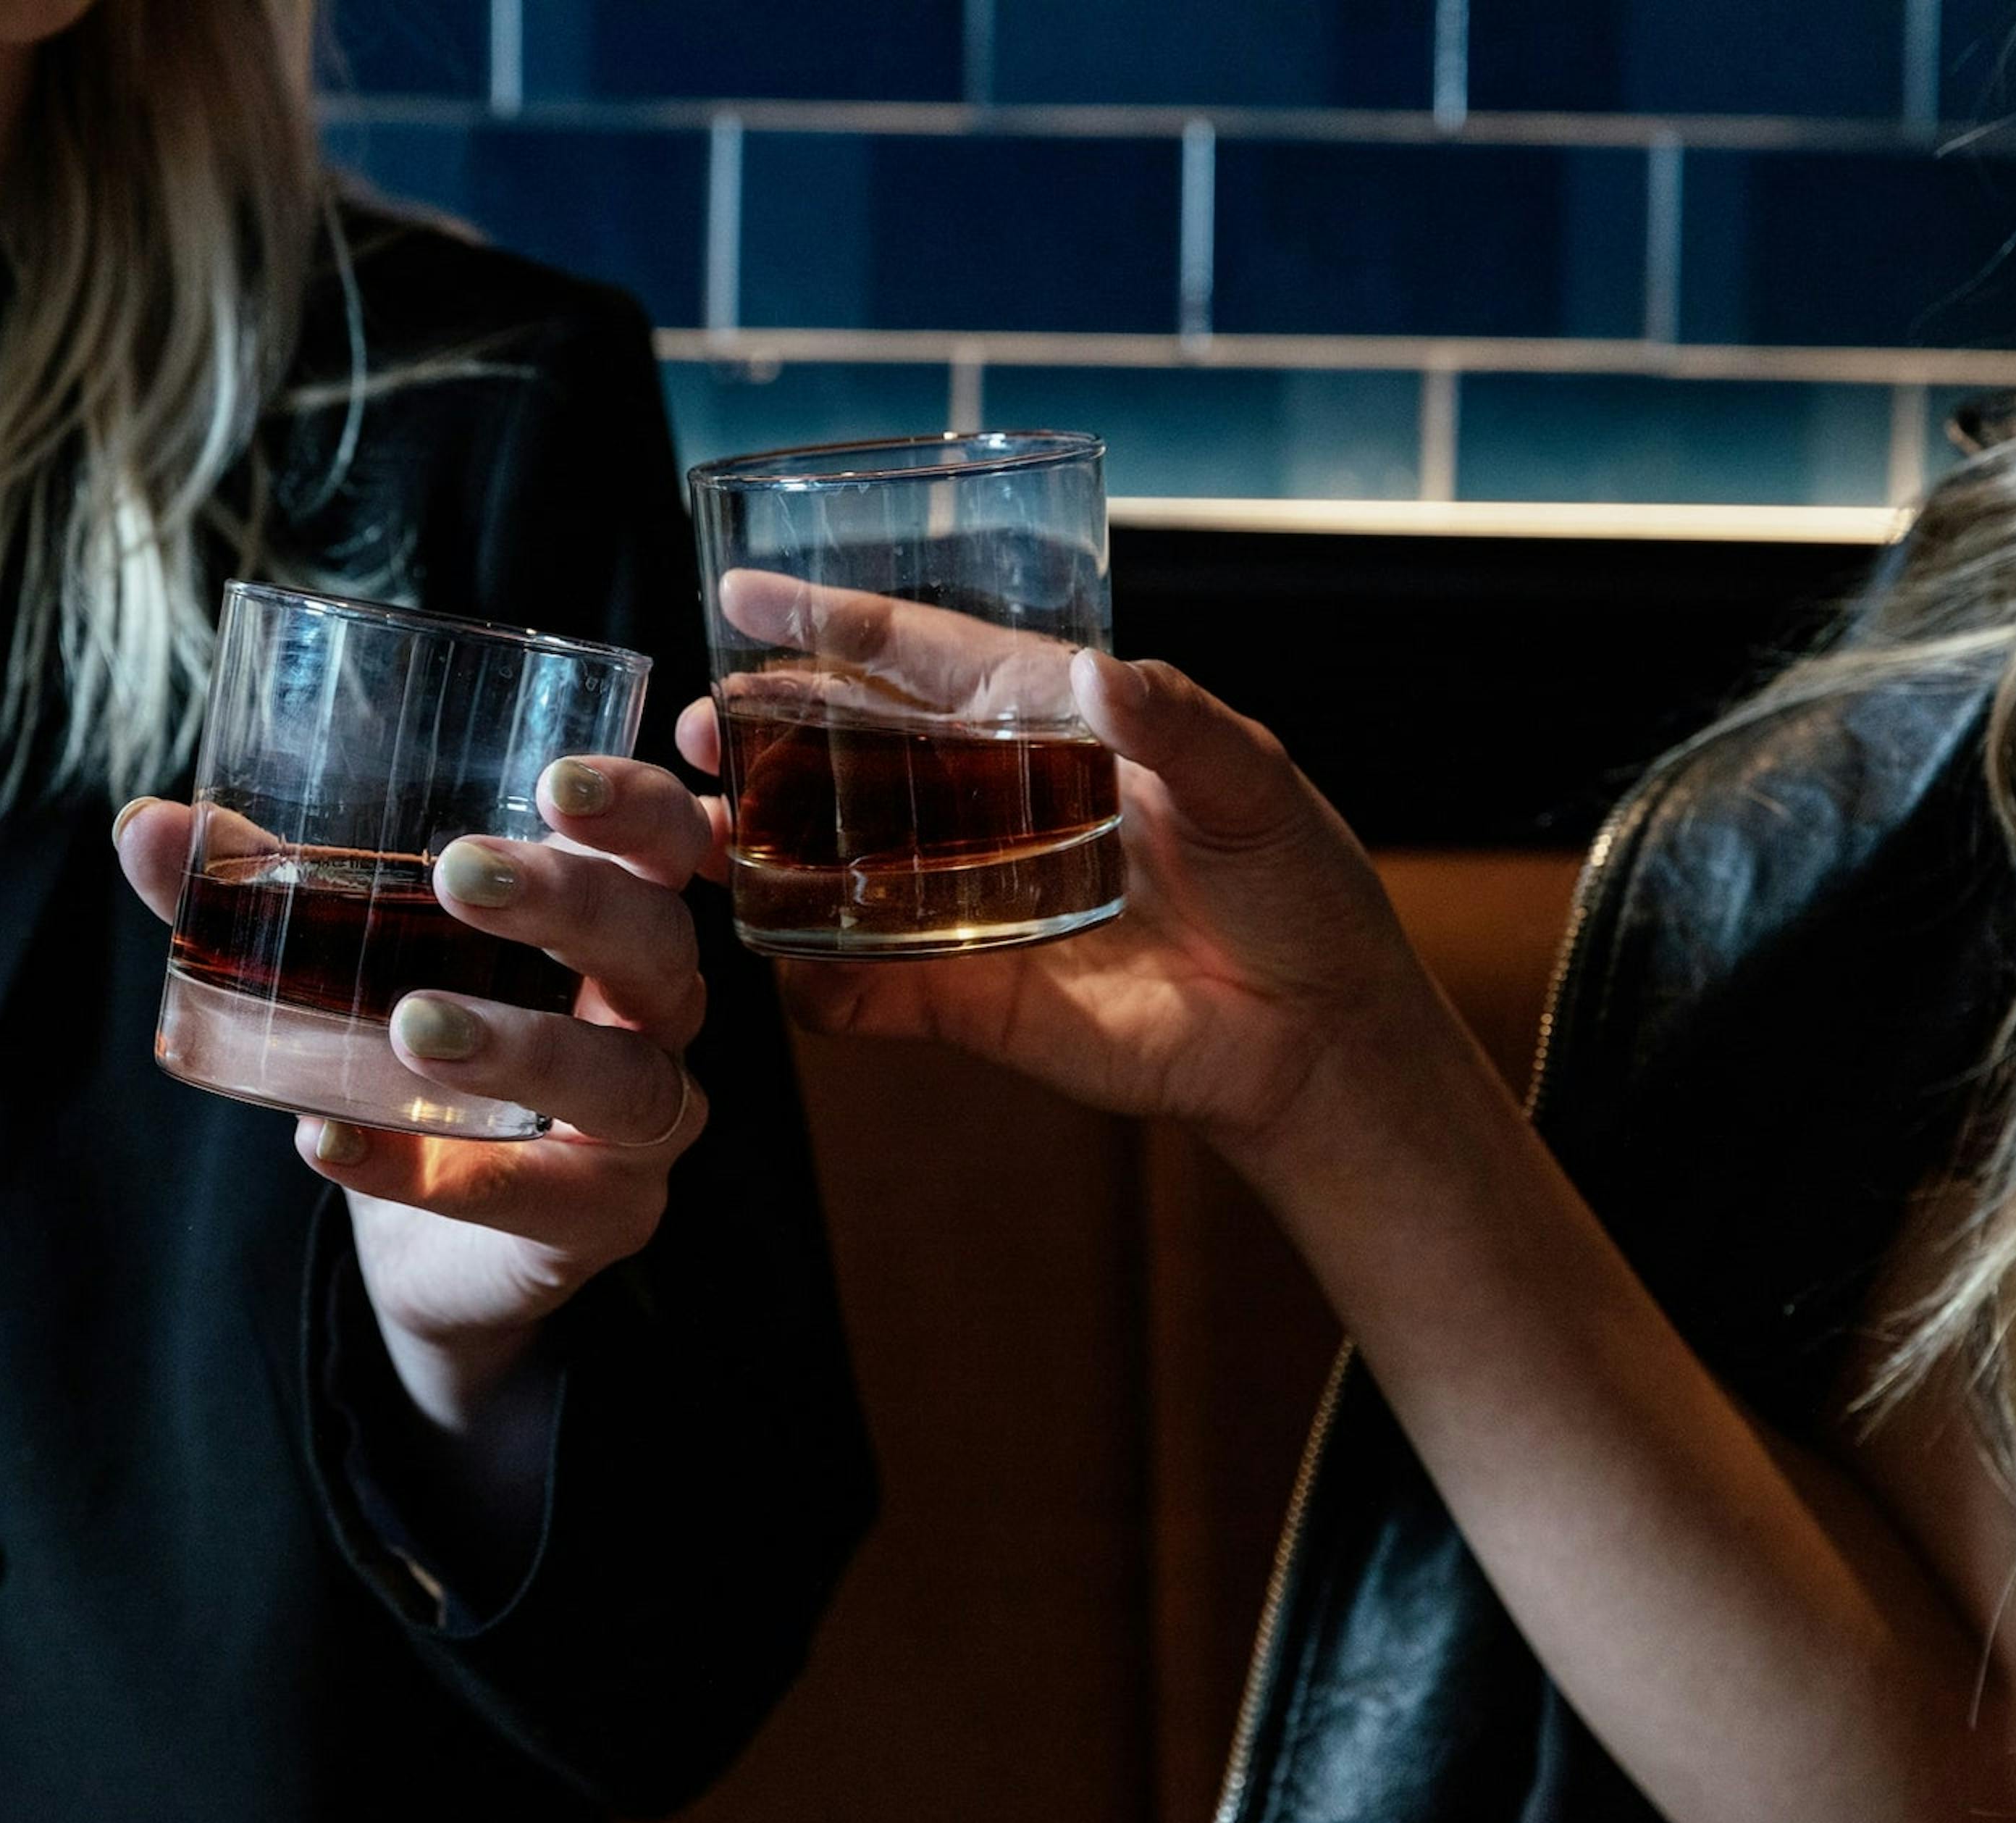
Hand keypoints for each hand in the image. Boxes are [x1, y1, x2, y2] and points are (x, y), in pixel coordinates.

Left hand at [116, 756, 712, 1430]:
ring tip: (412, 1025)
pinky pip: (528, 1201)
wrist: (430, 1244)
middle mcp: (652, 1021)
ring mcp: (640, 1131)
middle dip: (571, 902)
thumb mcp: (347, 965)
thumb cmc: (412, 1060)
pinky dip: (417, 1173)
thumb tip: (145, 823)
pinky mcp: (598, 1222)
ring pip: (625, 1081)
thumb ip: (264, 891)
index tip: (553, 783)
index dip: (637, 809)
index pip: (672, 847)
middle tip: (456, 874)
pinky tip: (326, 1143)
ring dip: (524, 1047)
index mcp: (613, 928)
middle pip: (662, 946)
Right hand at [682, 643, 1433, 1174]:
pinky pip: (864, 991)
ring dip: (760, 850)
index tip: (743, 590)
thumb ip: (1181, 725)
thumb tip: (1101, 673)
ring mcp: (967, 903)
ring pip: (835, 867)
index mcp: (1047, 727)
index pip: (923, 656)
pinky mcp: (967, 1000)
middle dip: (764, 734)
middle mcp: (987, 807)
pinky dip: (814, 982)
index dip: (834, 622)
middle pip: (850, 754)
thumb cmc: (1299, 890)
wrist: (1319, 1039)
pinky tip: (776, 965)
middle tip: (697, 726)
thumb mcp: (1255, 786)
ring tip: (696, 834)